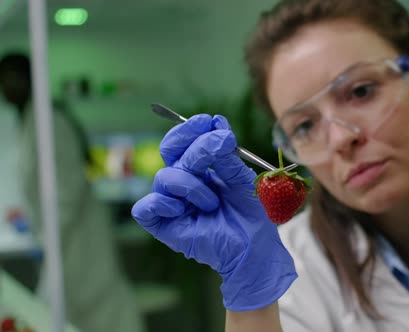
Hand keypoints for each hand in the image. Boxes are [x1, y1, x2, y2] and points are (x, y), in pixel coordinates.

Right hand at [131, 114, 296, 310]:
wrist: (253, 247)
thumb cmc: (248, 213)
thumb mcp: (241, 178)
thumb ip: (226, 154)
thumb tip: (216, 122)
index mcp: (198, 167)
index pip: (183, 141)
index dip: (190, 128)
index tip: (208, 121)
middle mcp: (182, 181)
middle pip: (170, 151)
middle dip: (192, 146)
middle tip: (215, 147)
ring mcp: (171, 202)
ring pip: (165, 177)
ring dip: (193, 186)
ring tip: (212, 203)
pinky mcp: (163, 224)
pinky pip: (146, 207)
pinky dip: (162, 203)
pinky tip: (182, 209)